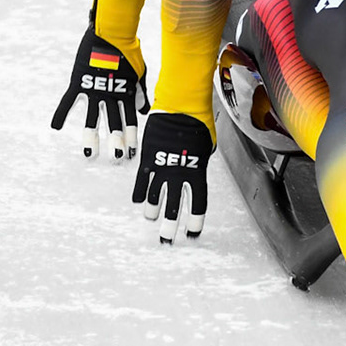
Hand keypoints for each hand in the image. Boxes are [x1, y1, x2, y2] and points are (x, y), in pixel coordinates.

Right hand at [51, 26, 147, 158]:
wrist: (110, 32)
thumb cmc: (128, 51)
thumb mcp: (139, 73)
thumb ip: (140, 92)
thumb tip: (143, 112)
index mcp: (126, 92)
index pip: (130, 120)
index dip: (131, 137)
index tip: (132, 153)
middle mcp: (110, 94)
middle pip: (114, 122)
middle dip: (116, 141)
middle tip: (117, 158)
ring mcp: (94, 89)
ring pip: (93, 118)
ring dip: (91, 137)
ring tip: (90, 154)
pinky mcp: (79, 81)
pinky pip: (68, 101)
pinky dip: (61, 113)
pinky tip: (55, 127)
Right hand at [132, 112, 213, 242]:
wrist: (181, 105)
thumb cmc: (198, 121)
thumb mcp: (206, 144)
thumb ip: (200, 159)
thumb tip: (196, 165)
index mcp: (197, 172)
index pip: (198, 202)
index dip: (194, 220)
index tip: (191, 234)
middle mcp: (180, 173)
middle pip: (175, 205)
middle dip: (170, 225)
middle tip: (166, 240)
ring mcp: (163, 166)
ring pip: (156, 195)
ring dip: (154, 209)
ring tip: (151, 219)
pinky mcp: (149, 156)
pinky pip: (143, 179)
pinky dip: (140, 192)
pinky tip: (138, 202)